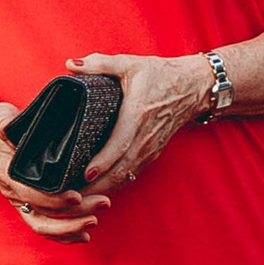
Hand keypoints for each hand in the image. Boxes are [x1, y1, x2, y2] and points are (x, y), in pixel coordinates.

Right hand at [0, 98, 107, 242]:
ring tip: (95, 221)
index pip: (31, 195)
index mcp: (8, 175)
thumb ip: (5, 121)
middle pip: (41, 218)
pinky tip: (83, 235)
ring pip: (43, 227)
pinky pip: (44, 226)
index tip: (77, 197)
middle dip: (72, 218)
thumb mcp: (0, 118)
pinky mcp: (28, 205)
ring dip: (71, 229)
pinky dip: (64, 235)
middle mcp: (13, 193)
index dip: (53, 200)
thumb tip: (8, 124)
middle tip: (101, 204)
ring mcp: (20, 201)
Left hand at [74, 50, 212, 194]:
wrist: (193, 87)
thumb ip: (100, 63)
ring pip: (126, 177)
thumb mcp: (129, 63)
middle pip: (121, 169)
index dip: (104, 160)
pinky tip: (95, 193)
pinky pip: (131, 175)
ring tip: (78, 201)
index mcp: (138, 115)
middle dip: (97, 186)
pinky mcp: (151, 154)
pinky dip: (114, 186)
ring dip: (103, 191)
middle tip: (71, 197)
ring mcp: (150, 148)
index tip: (86, 173)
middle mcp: (145, 137)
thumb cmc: (160, 75)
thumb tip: (71, 65)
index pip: (120, 143)